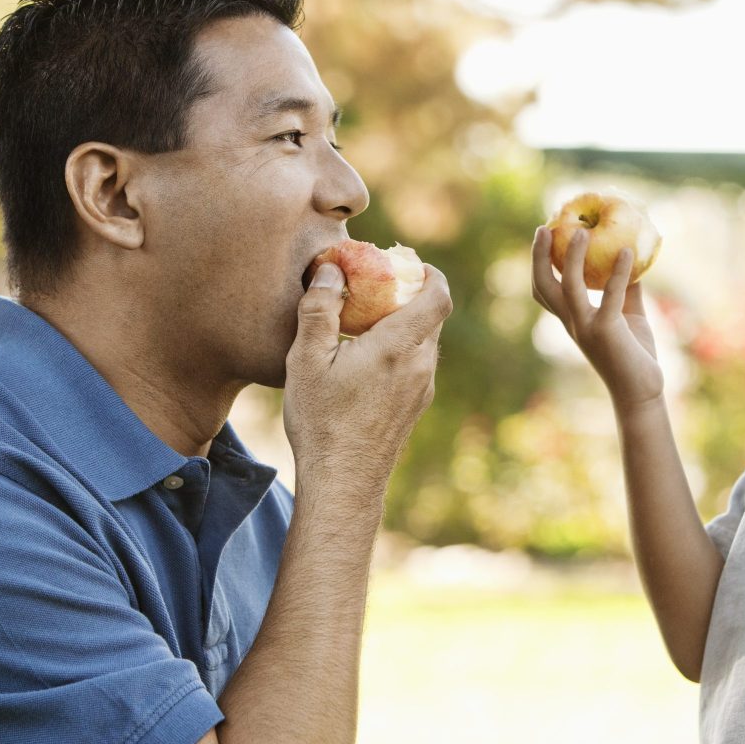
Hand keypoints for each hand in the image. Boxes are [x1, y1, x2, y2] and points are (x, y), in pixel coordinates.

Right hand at [283, 261, 452, 499]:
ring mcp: (422, 388)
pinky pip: (417, 363)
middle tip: (377, 286)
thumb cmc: (321, 420)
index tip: (406, 262)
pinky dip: (402, 347)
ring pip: (426, 341)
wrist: (343, 481)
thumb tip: (331, 271)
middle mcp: (421, 365)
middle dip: (410, 294)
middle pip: (432, 315)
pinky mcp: (415, 406)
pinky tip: (366, 357)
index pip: (438, 296)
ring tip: (366, 320)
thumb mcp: (306, 360)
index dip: (429, 273)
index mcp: (400, 346)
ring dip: (405, 322)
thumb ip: (319, 309)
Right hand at [531, 225, 662, 411]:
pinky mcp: (606, 331)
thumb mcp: (629, 314)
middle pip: (543, 285)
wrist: (641, 392)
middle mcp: (572, 323)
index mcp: (573, 320)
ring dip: (574, 256)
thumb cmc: (635, 354)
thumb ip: (625, 288)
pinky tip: (627, 251)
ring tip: (583, 232)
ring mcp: (586, 327)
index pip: (545, 290)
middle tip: (545, 227)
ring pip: (569, 286)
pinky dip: (618, 272)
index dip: (539, 263)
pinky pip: (610, 296)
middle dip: (539, 256)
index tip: (544, 234)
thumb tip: (630, 256)